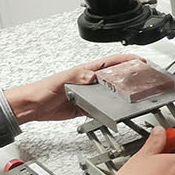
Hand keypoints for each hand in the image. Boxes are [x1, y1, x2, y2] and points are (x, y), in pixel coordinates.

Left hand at [3, 53, 144, 123]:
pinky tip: (114, 114)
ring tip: (133, 99)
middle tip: (143, 82)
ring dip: (120, 97)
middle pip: (114, 79)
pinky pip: (100, 110)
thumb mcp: (61, 81)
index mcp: (85, 71)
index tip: (140, 62)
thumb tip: (93, 75)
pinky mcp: (84, 108)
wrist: (31, 107)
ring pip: (109, 95)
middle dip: (129, 78)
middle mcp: (89, 82)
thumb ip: (77, 77)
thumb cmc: (41, 89)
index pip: (110, 62)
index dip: (126, 60)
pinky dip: (107, 112)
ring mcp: (87, 95)